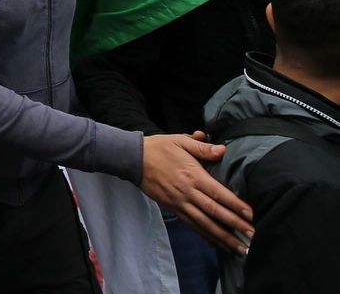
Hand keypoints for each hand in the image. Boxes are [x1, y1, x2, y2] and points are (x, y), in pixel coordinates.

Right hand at [139, 133, 251, 253]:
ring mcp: (180, 203)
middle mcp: (187, 192)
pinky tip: (218, 244)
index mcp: (192, 175)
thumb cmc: (159, 148)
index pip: (218, 193)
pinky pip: (193, 225)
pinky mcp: (174, 209)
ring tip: (241, 248)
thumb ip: (201, 146)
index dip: (235, 204)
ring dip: (223, 237)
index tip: (252, 214)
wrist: (133, 159)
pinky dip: (206, 236)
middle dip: (235, 225)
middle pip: (214, 212)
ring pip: (205, 223)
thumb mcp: (179, 140)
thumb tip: (222, 150)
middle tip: (254, 236)